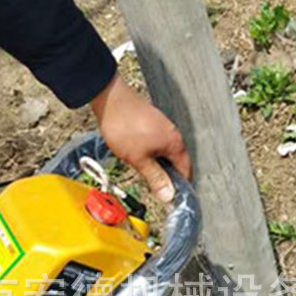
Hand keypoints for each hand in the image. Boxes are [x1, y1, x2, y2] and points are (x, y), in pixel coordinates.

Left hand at [90, 73, 191, 202]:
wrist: (109, 98)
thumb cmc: (124, 126)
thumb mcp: (139, 160)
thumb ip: (155, 178)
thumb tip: (168, 195)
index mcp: (175, 144)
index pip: (186, 172)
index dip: (178, 188)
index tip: (169, 198)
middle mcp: (174, 135)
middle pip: (176, 163)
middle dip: (166, 177)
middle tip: (151, 186)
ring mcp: (164, 128)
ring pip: (165, 154)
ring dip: (156, 165)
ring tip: (141, 169)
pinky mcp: (153, 123)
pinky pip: (157, 144)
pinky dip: (150, 154)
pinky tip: (137, 155)